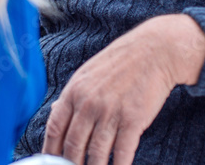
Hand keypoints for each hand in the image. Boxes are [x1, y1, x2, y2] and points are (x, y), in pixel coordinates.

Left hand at [42, 14, 204, 164]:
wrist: (154, 51)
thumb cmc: (120, 63)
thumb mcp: (87, 74)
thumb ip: (71, 96)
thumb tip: (53, 113)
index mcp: (74, 91)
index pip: (54, 127)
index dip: (50, 149)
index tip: (50, 162)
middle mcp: (88, 103)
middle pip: (73, 144)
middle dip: (70, 164)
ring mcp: (110, 112)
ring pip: (96, 153)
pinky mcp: (132, 120)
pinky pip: (122, 152)